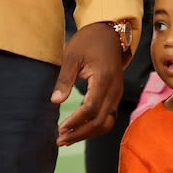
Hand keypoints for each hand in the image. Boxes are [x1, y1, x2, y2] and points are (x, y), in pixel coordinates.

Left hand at [53, 21, 123, 145]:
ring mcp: (117, 94)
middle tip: (60, 140)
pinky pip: (108, 117)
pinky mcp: (115, 95)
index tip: (60, 128)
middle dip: (80, 133)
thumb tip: (56, 101)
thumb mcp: (72, 55)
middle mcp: (114, 90)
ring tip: (67, 139)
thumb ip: (64, 79)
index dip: (76, 121)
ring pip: (106, 123)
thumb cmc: (89, 41)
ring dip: (87, 133)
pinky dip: (94, 126)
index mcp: (104, 78)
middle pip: (100, 121)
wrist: (110, 32)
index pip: (91, 107)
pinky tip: (79, 129)